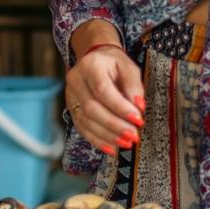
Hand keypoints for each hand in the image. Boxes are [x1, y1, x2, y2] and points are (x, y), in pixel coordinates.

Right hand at [64, 38, 145, 155]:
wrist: (96, 59)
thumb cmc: (114, 64)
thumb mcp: (129, 67)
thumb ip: (134, 86)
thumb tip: (138, 107)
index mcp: (90, 65)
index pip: (102, 89)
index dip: (120, 107)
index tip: (138, 119)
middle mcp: (75, 80)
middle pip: (91, 107)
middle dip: (114, 125)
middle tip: (133, 135)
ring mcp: (70, 95)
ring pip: (85, 120)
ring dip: (107, 135)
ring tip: (126, 143)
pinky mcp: (71, 108)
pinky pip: (82, 128)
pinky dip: (97, 140)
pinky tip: (111, 148)